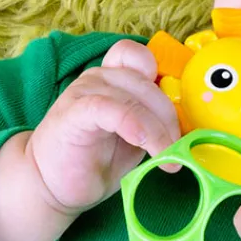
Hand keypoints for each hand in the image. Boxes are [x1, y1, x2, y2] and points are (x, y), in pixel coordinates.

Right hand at [25, 39, 181, 215]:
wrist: (51, 184)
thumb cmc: (94, 160)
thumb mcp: (134, 138)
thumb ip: (154, 123)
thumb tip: (189, 127)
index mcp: (115, 79)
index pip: (141, 56)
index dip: (164, 78)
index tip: (176, 116)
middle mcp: (100, 78)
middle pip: (148, 82)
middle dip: (170, 118)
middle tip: (178, 151)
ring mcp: (85, 92)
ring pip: (135, 96)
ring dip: (158, 129)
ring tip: (167, 159)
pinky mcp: (74, 112)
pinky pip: (110, 108)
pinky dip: (134, 125)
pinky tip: (144, 145)